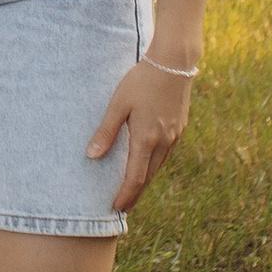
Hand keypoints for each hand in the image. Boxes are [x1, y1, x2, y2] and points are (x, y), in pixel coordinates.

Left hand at [84, 56, 195, 210]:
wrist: (174, 63)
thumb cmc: (141, 80)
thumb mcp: (118, 104)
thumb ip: (106, 131)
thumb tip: (92, 156)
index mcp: (146, 139)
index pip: (135, 178)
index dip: (125, 196)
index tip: (115, 209)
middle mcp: (163, 142)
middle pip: (148, 177)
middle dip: (134, 194)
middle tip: (122, 207)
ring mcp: (174, 136)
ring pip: (158, 166)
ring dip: (145, 180)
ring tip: (132, 190)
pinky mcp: (179, 127)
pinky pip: (165, 154)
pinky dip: (153, 165)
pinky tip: (146, 164)